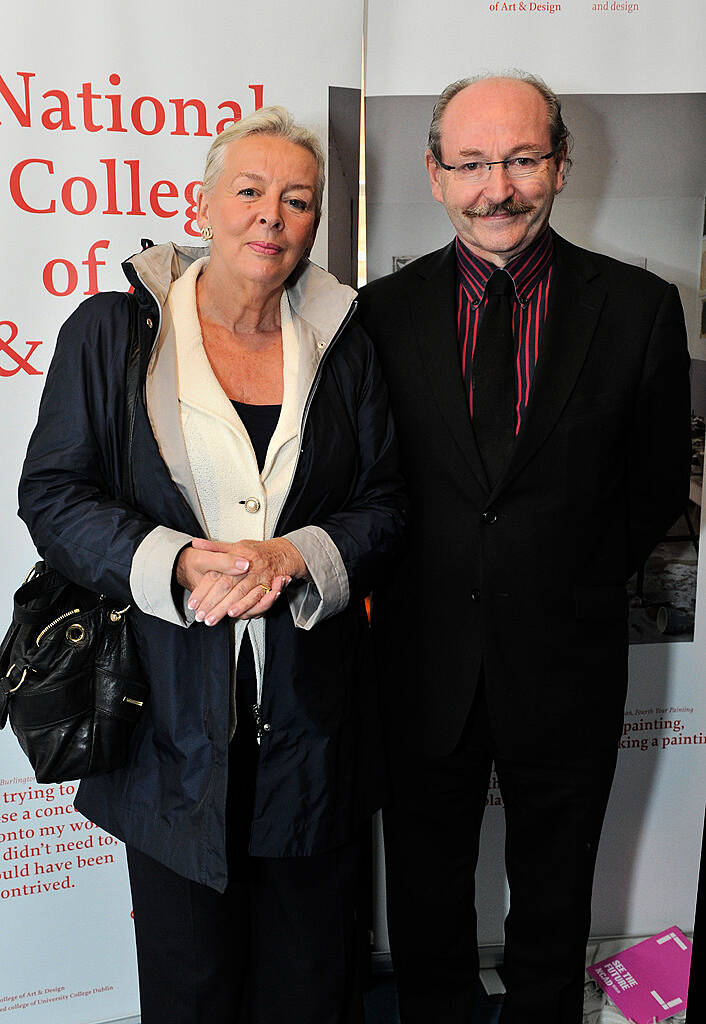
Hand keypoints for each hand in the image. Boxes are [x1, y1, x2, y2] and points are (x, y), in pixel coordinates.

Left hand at [183, 537, 306, 625]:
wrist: (283, 553)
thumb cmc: (257, 552)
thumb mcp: (234, 546)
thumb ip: (214, 548)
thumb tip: (195, 543)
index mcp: (237, 555)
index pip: (216, 574)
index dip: (203, 590)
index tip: (193, 602)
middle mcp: (248, 566)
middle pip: (227, 586)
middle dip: (212, 603)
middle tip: (201, 615)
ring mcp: (259, 576)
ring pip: (240, 594)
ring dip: (226, 607)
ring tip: (214, 618)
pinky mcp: (269, 586)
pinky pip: (256, 599)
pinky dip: (246, 607)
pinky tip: (235, 614)